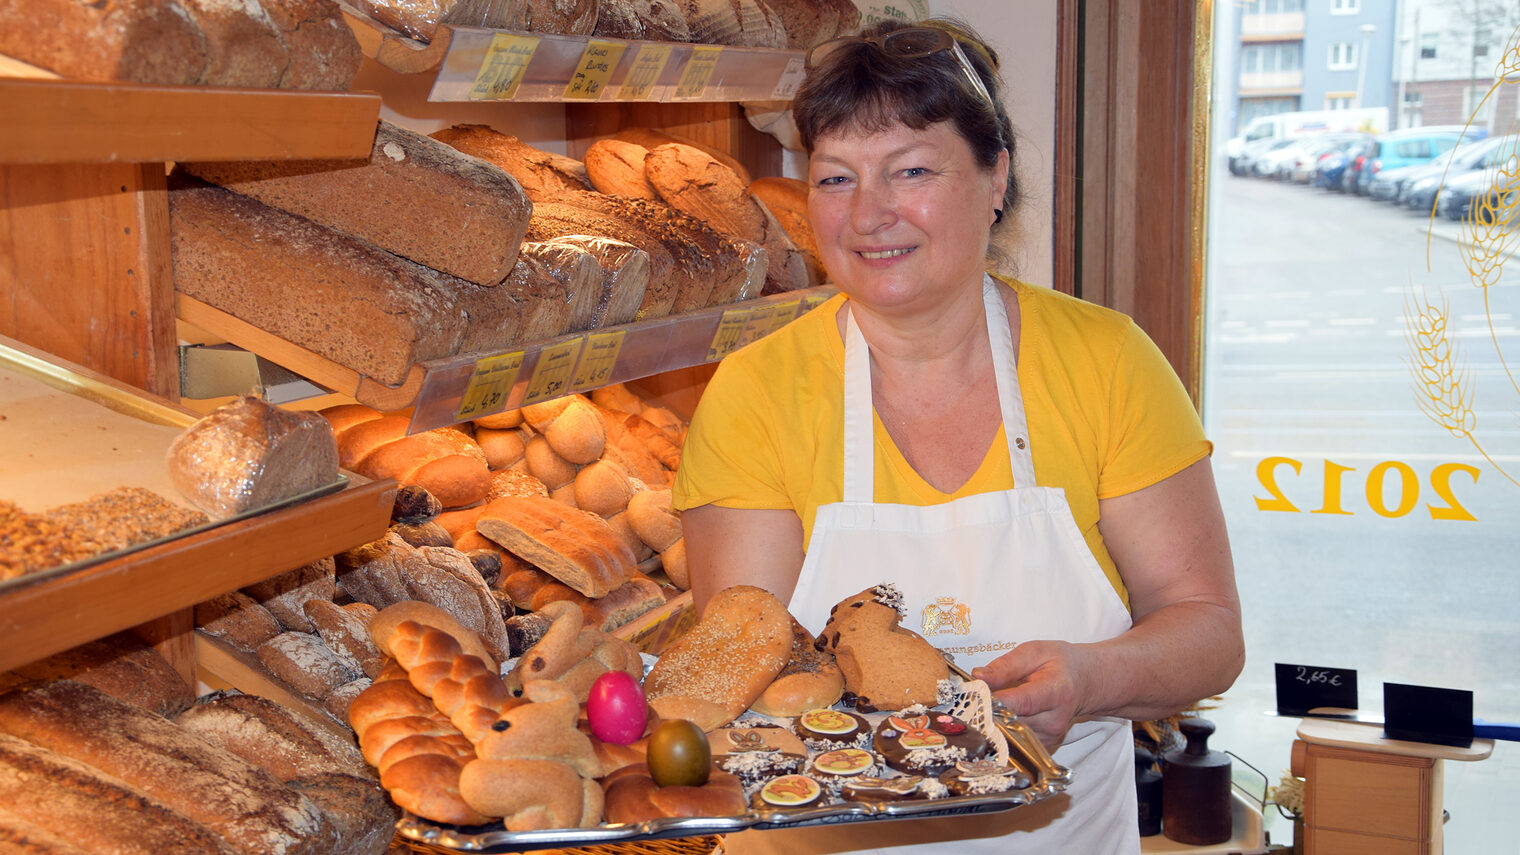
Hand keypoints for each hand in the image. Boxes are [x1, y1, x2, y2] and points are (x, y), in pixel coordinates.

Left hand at [971, 640, 1089, 750]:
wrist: (1086, 682)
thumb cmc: (1061, 664)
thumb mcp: (1034, 652)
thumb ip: (1006, 666)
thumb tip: (979, 677)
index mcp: (1055, 691)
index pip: (1021, 703)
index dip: (995, 702)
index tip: (974, 697)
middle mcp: (1054, 719)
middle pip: (1011, 723)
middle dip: (988, 712)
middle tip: (972, 700)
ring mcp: (1050, 736)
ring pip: (1010, 735)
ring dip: (993, 723)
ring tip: (986, 706)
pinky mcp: (1044, 746)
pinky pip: (1015, 742)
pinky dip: (1003, 731)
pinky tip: (999, 717)